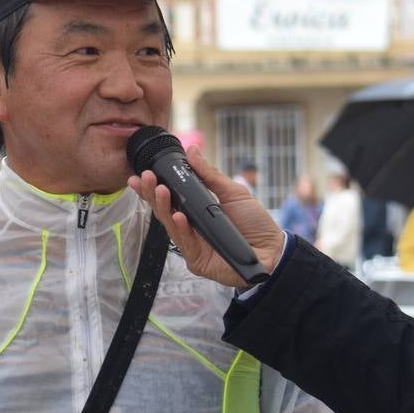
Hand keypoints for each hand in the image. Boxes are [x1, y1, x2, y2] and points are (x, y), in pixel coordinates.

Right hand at [129, 145, 284, 287]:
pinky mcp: (198, 261)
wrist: (273, 250)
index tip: (141, 174)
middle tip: (146, 177)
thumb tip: (192, 151)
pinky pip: (186, 244)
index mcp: (195, 212)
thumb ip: (210, 174)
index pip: (169, 198)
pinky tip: (178, 216)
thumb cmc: (254, 223)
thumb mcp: (233, 192)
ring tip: (160, 190)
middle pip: (164, 211)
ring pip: (171, 226)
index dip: (153, 188)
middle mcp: (190, 229)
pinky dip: (182, 229)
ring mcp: (192, 246)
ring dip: (164, 207)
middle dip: (153, 194)